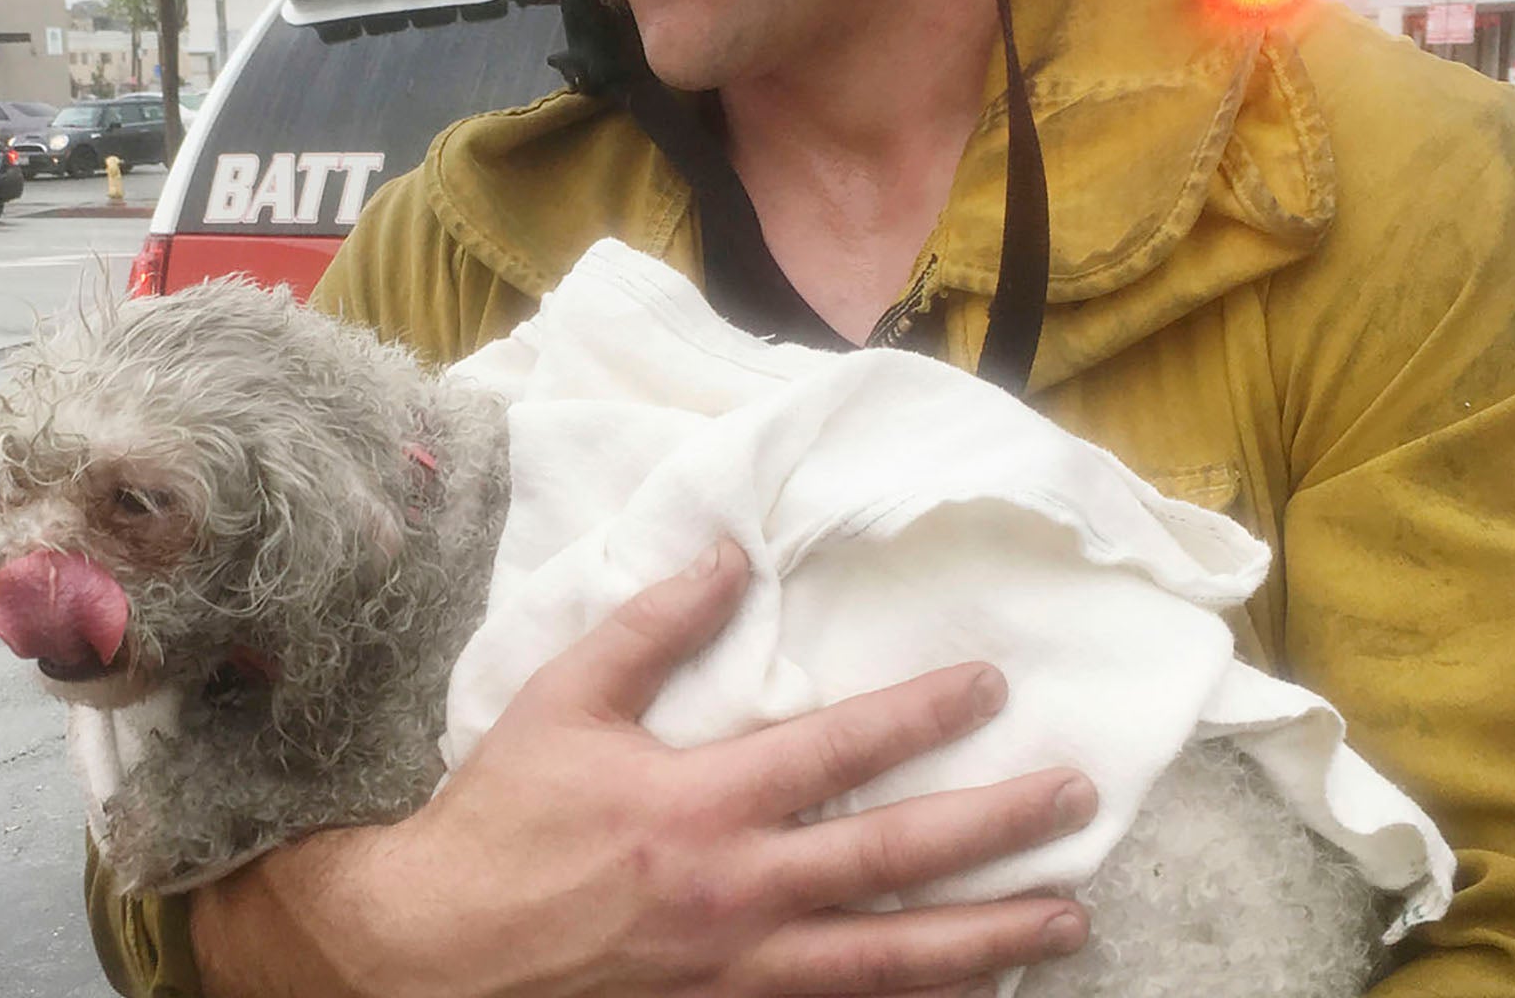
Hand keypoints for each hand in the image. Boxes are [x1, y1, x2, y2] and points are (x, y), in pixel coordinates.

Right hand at [193, 539, 1095, 997]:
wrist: (438, 954)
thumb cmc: (503, 820)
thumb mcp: (566, 702)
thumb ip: (653, 629)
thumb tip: (730, 560)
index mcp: (702, 805)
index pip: (838, 751)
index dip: (921, 715)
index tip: (989, 686)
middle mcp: (740, 893)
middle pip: (894, 861)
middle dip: (997, 831)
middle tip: (1076, 800)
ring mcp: (741, 971)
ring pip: (892, 958)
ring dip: (989, 939)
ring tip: (1068, 921)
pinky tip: (966, 991)